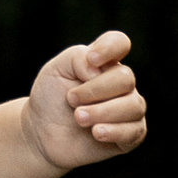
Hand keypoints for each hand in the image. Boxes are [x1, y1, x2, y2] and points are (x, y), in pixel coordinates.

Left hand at [23, 30, 146, 171]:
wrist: (42, 133)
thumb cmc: (51, 98)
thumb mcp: (55, 70)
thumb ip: (77, 58)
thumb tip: (100, 69)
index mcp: (104, 63)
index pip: (119, 43)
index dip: (110, 48)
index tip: (92, 60)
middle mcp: (121, 83)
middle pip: (125, 78)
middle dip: (95, 90)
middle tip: (71, 100)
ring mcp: (128, 108)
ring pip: (133, 105)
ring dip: (101, 112)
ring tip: (79, 118)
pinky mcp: (130, 134)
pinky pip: (134, 130)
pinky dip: (114, 131)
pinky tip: (96, 133)